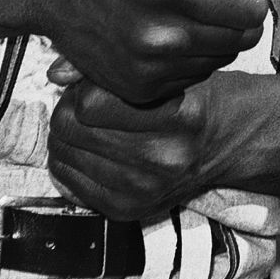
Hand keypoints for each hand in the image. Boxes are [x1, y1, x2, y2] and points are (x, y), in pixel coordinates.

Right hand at [33, 0, 279, 104]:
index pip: (253, 5)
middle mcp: (157, 36)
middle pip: (245, 36)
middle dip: (238, 10)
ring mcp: (145, 69)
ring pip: (223, 57)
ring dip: (216, 33)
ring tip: (183, 6)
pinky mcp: (136, 90)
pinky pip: (195, 76)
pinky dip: (191, 55)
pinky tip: (166, 29)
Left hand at [47, 73, 231, 219]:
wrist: (223, 142)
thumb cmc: (194, 97)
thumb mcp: (170, 71)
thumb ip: (116, 67)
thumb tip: (57, 72)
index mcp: (180, 116)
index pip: (92, 103)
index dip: (84, 85)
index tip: (93, 81)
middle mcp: (163, 158)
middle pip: (73, 129)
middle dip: (69, 107)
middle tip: (83, 100)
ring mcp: (143, 190)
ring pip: (65, 156)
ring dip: (68, 135)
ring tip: (88, 123)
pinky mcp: (126, 211)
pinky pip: (68, 183)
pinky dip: (71, 161)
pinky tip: (89, 147)